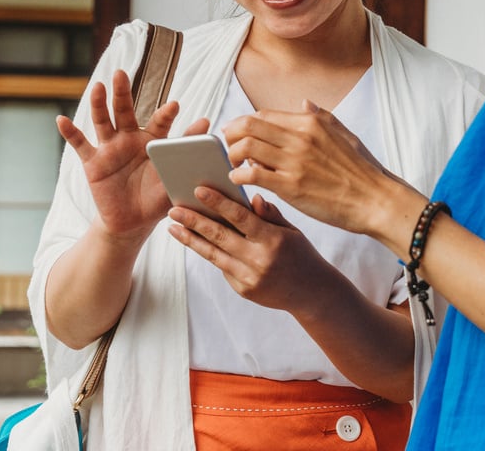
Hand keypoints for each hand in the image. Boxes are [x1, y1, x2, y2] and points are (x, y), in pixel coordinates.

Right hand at [57, 69, 209, 240]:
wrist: (131, 223)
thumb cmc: (156, 198)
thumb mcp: (173, 176)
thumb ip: (186, 148)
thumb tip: (207, 122)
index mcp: (153, 141)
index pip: (160, 123)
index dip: (166, 115)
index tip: (175, 106)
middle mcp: (129, 138)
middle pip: (125, 111)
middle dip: (123, 93)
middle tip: (121, 74)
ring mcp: (109, 148)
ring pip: (102, 122)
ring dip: (98, 104)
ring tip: (98, 87)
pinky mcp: (93, 162)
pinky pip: (80, 145)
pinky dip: (70, 133)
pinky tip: (61, 120)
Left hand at [167, 188, 331, 314]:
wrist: (312, 294)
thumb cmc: (301, 254)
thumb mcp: (292, 230)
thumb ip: (270, 214)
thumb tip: (251, 197)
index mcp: (273, 240)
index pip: (240, 217)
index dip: (218, 203)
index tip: (199, 190)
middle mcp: (259, 261)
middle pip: (219, 236)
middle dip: (193, 221)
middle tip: (174, 209)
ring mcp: (249, 278)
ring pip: (213, 255)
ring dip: (190, 239)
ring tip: (173, 227)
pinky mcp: (243, 290)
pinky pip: (222, 267)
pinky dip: (210, 253)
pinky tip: (196, 241)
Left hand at [221, 101, 414, 236]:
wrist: (376, 200)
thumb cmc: (363, 170)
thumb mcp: (344, 134)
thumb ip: (320, 116)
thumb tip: (303, 103)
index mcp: (311, 122)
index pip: (264, 115)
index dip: (244, 123)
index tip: (237, 133)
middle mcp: (300, 137)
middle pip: (249, 126)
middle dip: (231, 135)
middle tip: (228, 147)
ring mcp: (295, 161)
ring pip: (247, 147)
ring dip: (233, 155)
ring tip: (234, 164)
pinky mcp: (291, 186)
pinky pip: (254, 174)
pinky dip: (240, 175)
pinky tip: (239, 180)